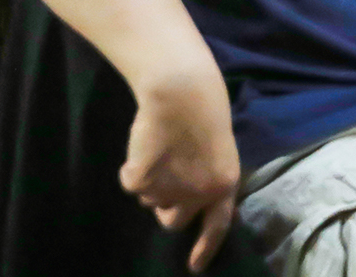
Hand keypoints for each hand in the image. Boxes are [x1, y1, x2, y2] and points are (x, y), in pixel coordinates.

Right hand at [119, 73, 240, 273]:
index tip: (195, 268)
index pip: (217, 226)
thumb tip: (188, 206)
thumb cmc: (204, 116)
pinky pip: (131, 184)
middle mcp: (199, 195)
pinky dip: (131, 170)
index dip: (206, 248)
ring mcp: (170, 190)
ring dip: (151, 183)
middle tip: (166, 179)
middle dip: (167, 206)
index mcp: (225, 185)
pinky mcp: (142, 181)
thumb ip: (207, 181)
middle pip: (173, 220)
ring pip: (150, 200)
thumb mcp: (218, 153)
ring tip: (161, 152)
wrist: (183, 95)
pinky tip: (144, 149)